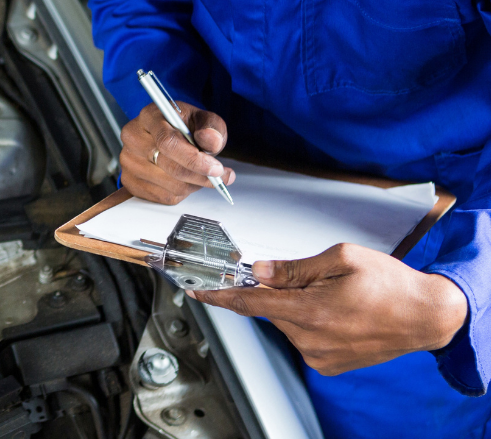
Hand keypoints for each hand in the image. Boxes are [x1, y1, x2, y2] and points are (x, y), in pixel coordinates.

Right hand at [119, 101, 233, 203]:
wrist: (166, 136)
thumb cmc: (183, 126)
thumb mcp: (202, 119)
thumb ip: (212, 127)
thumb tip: (211, 141)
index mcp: (149, 117)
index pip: (168, 142)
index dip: (194, 159)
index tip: (215, 168)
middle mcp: (133, 138)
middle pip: (170, 167)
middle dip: (200, 176)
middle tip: (220, 177)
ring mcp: (128, 161)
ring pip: (170, 185)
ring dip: (193, 185)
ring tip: (199, 174)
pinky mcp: (130, 181)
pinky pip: (164, 197)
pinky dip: (181, 193)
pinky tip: (184, 179)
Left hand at [192, 243, 468, 374]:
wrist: (426, 316)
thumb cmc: (390, 284)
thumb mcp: (341, 259)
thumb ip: (294, 268)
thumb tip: (259, 271)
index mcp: (310, 310)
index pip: (249, 302)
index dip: (220, 294)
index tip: (196, 290)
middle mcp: (311, 338)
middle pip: (271, 309)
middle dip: (280, 291)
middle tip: (312, 280)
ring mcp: (319, 355)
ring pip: (287, 323)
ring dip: (299, 307)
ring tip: (336, 298)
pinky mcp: (327, 365)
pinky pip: (303, 337)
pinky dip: (311, 323)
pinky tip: (338, 314)